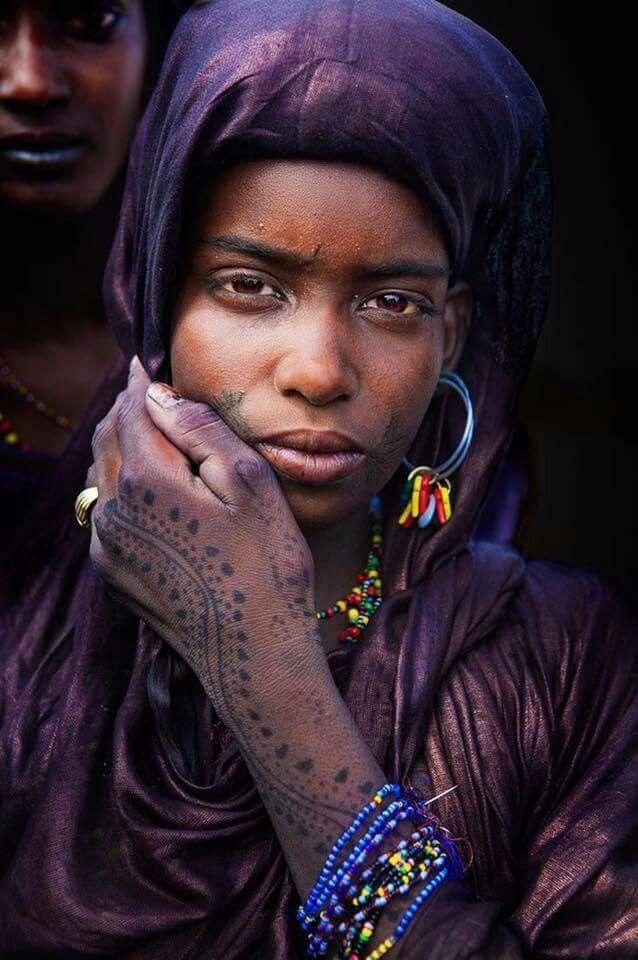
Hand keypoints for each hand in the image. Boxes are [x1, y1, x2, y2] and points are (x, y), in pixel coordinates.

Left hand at [89, 358, 321, 724]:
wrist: (254, 655)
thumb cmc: (267, 565)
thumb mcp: (250, 482)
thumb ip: (201, 429)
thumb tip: (160, 395)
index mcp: (146, 480)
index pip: (132, 409)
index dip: (141, 382)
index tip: (148, 362)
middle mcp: (113, 512)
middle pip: (108, 439)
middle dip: (127, 411)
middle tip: (148, 392)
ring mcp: (107, 548)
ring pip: (102, 476)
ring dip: (122, 449)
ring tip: (152, 436)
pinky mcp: (113, 575)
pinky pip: (107, 514)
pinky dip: (122, 489)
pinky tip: (153, 491)